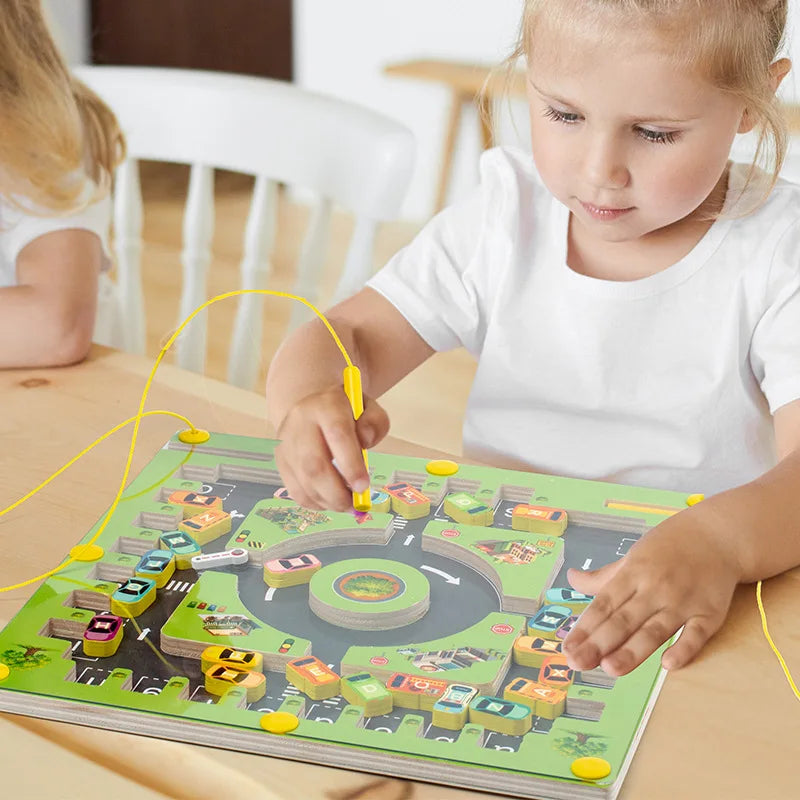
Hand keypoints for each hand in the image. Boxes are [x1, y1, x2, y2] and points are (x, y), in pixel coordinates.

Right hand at [274, 386, 389, 511]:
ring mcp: (286, 444)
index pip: (337, 435)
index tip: (364, 486)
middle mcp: (300, 423)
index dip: (351, 465)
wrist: (312, 408)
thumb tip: (365, 442)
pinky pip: (295, 490)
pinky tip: (330, 501)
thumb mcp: (367, 408)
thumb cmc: (345, 412)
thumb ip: (374, 422)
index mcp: (326, 406)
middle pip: (314, 464)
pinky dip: (316, 503)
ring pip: (304, 481)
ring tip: (346, 504)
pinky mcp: (280, 461)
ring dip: (328, 501)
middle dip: (337, 492)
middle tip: (355, 504)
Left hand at [562, 508, 741, 675]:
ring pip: (655, 630)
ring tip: (610, 669)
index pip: (604, 604)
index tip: (567, 647)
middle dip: (599, 643)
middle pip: (624, 620)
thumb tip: (570, 578)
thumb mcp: (632, 556)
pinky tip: (668, 665)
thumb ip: (602, 576)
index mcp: (633, 573)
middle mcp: (655, 588)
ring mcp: (683, 601)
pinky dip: (684, 649)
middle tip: (577, 663)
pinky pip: (697, 634)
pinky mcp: (710, 613)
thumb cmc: (669, 547)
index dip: (585, 627)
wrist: (717, 535)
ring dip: (633, 651)